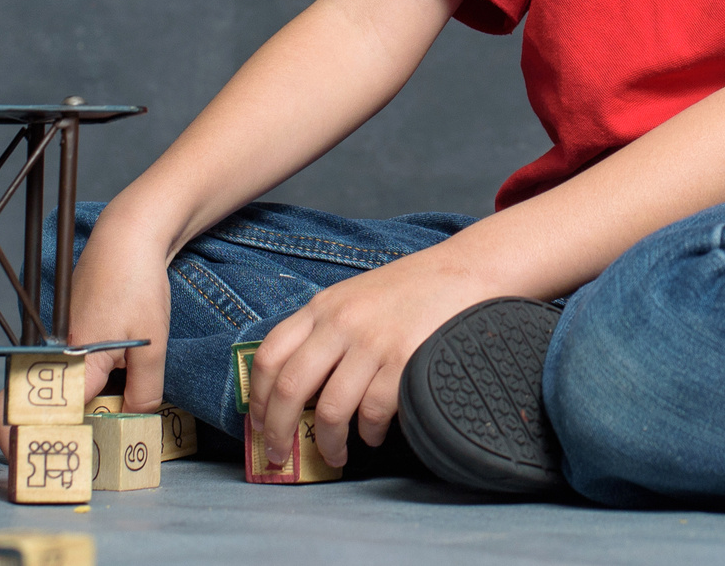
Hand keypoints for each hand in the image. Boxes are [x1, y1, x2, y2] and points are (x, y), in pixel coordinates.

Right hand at [0, 222, 173, 450]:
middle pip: (25, 405)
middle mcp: (54, 354)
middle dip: (39, 433)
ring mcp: (56, 345)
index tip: (38, 464)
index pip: (32, 411)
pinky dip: (74, 394)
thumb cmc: (138, 284)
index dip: (24, 442)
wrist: (128, 237)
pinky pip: (59, 376)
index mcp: (72, 359)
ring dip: (61, 414)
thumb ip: (144, 391)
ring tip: (90, 432)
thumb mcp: (152, 344)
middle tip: (69, 456)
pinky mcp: (65, 339)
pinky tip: (102, 401)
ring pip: (44, 392)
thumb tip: (134, 424)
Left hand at [246, 247, 497, 470]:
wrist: (467, 270)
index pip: (270, 354)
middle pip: (291, 388)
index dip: (258, 397)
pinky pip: (373, 413)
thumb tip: (295, 387)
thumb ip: (325, 330)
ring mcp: (374, 343)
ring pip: (331, 410)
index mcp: (323, 306)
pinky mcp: (405, 362)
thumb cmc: (411, 289)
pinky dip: (369, 433)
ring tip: (334, 454)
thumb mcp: (355, 297)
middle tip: (279, 455)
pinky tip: (372, 435)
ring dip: (327, 443)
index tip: (258, 424)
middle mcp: (342, 323)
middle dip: (278, 431)